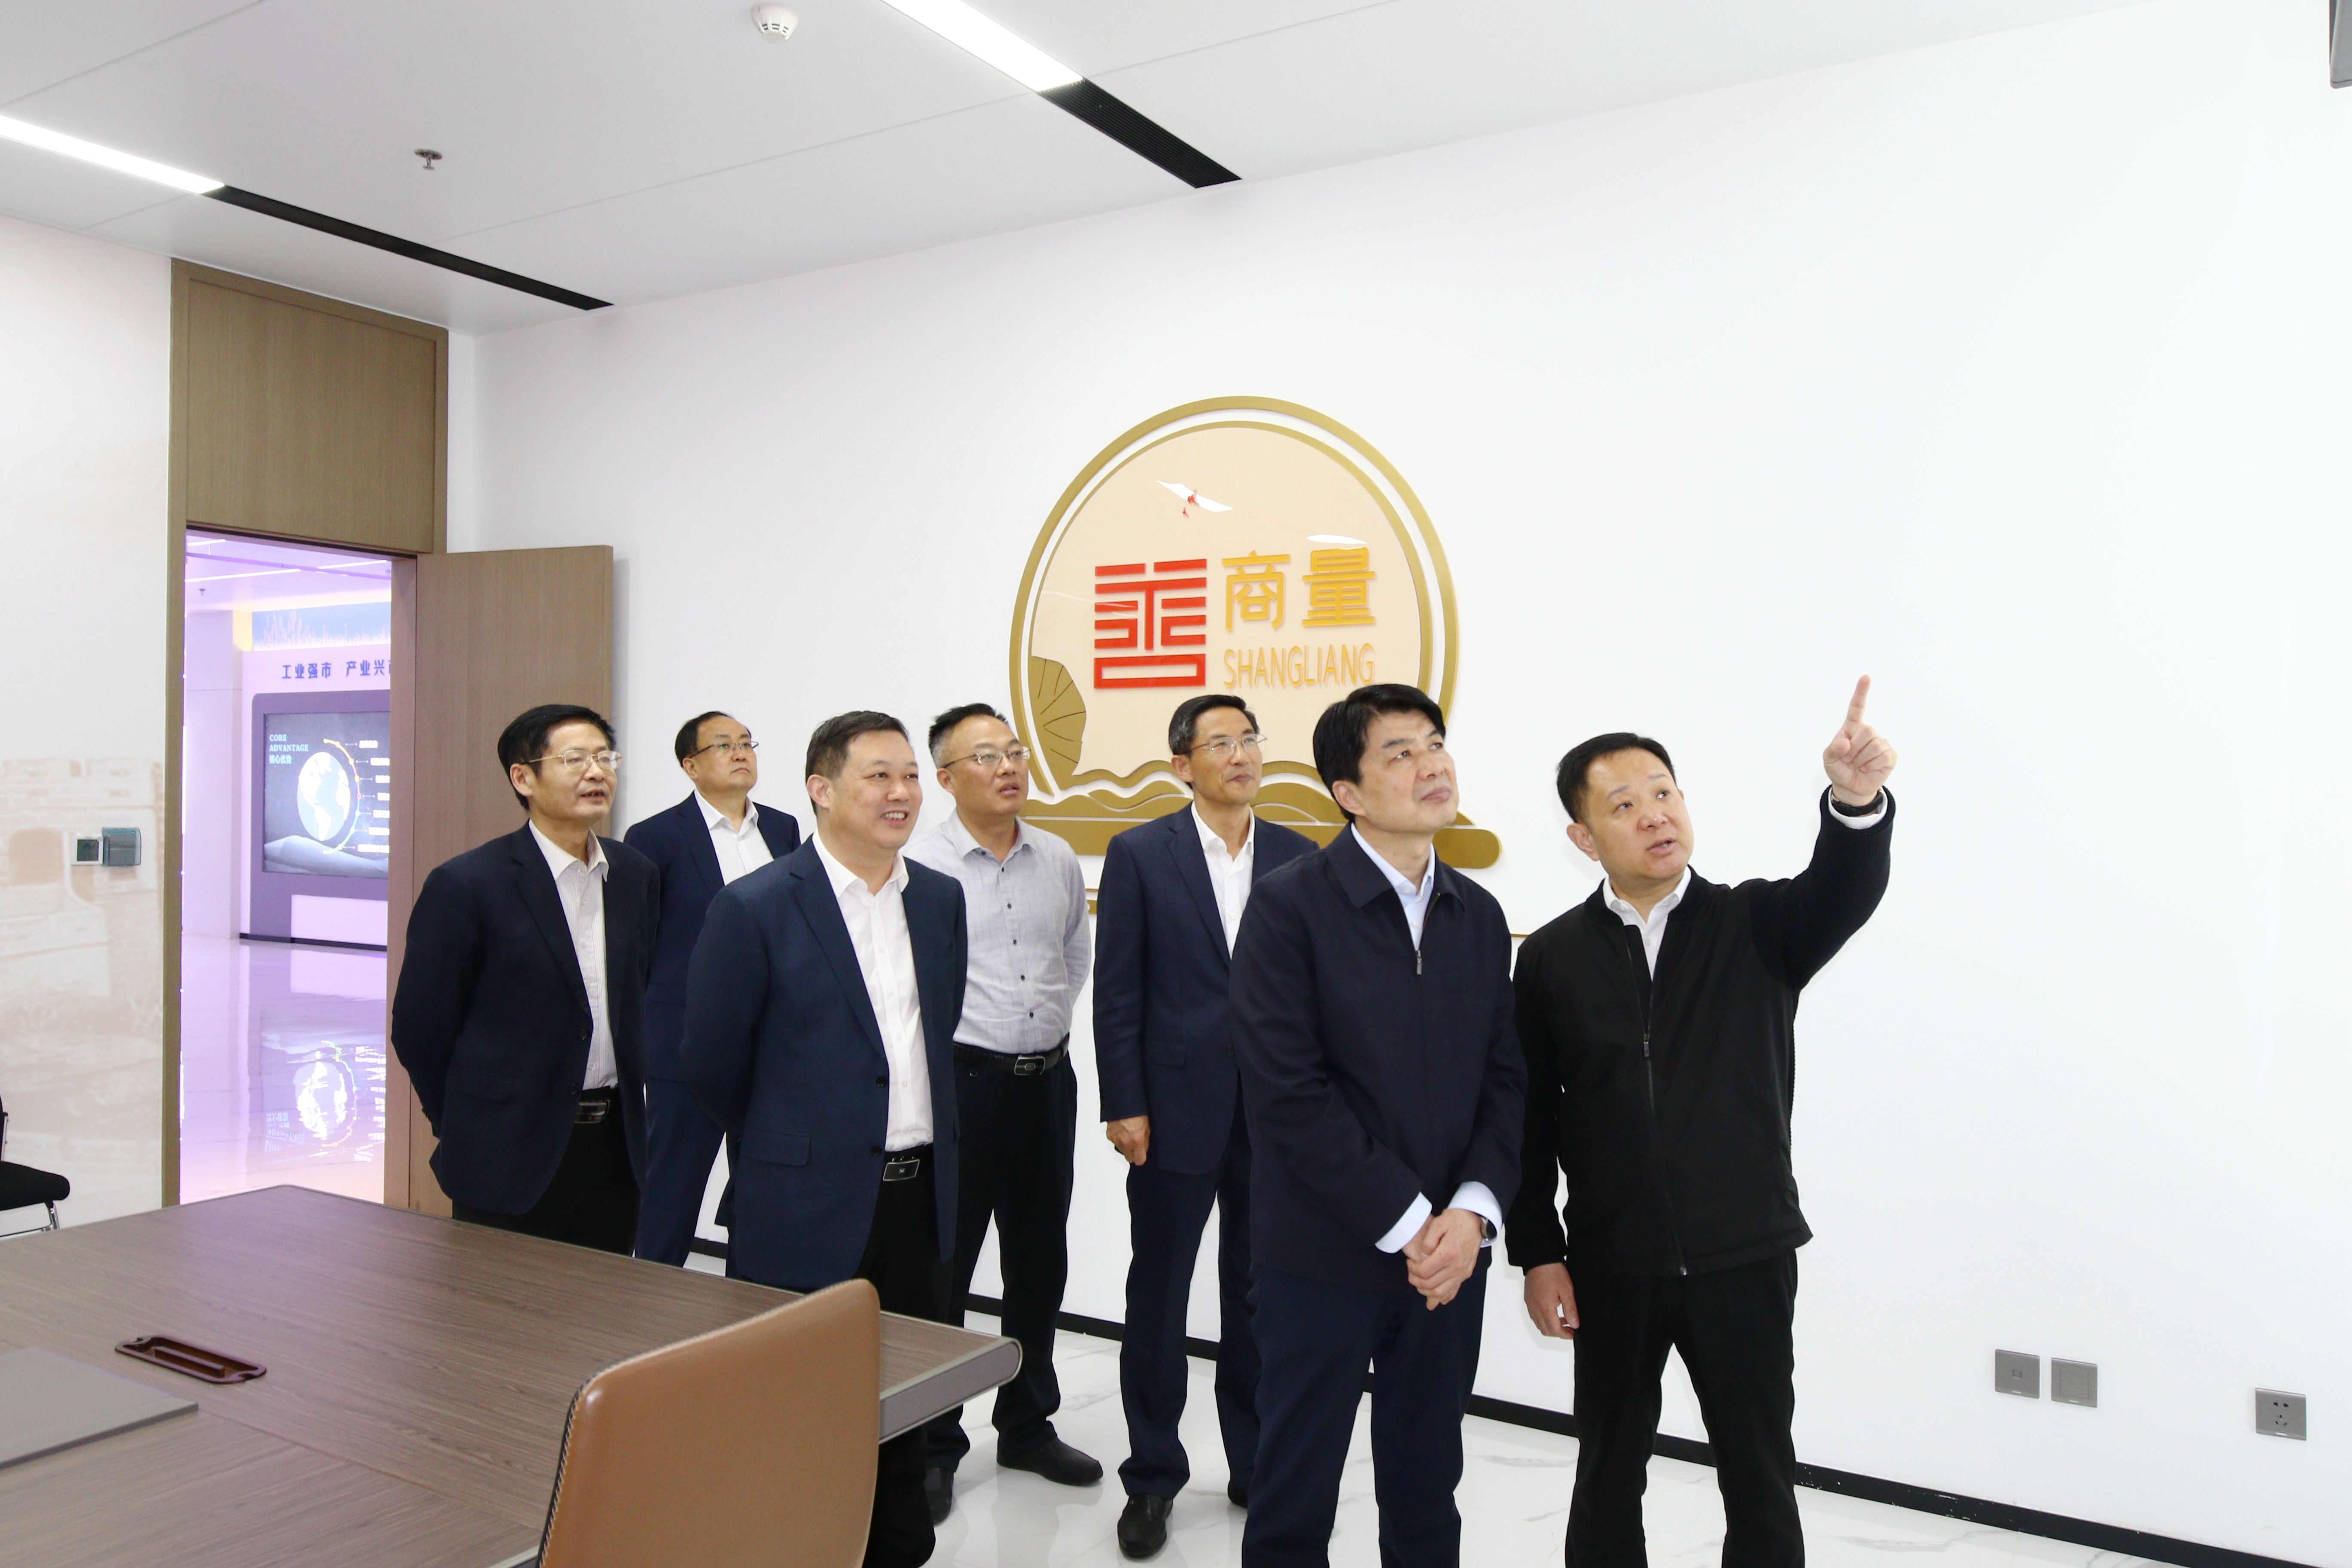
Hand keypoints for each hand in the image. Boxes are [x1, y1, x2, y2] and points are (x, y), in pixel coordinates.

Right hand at [1105, 1116, 1149, 1165]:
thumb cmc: (1136, 1111)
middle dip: (1133, 1154)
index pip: (1139, 1161)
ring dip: (1125, 1146)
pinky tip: (1122, 1131)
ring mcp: (1116, 1140)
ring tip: (1128, 1134)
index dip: (1141, 1158)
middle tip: (1135, 1145)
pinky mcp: (1109, 1136)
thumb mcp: (1147, 1127)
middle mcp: (1126, 1142)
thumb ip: (1145, 1141)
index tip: (1141, 1155)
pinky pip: (1115, 1142)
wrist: (1123, 1102)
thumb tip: (1144, 1150)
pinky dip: (1118, 1139)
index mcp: (1137, 1140)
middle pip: (1129, 1158)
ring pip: (1121, 1150)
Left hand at [1402, 1208, 1482, 1308]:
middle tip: (1411, 1273)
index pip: (1424, 1272)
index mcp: (1448, 1254)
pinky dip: (1443, 1297)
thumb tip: (1422, 1257)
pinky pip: (1453, 1291)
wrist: (1474, 1221)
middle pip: (1430, 1285)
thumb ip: (1428, 1241)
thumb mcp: (1438, 1224)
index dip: (1412, 1270)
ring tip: (1419, 1284)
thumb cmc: (1455, 1221)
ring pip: (1441, 1293)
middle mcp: (1456, 1267)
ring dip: (1426, 1292)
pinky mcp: (1465, 1274)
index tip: (1409, 1262)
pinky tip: (1435, 1299)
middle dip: (1416, 1281)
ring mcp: (1462, 1273)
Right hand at [1522, 1262, 1578, 1339]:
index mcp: (1545, 1307)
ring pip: (1539, 1324)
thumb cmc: (1553, 1272)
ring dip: (1551, 1326)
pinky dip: (1544, 1319)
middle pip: (1545, 1330)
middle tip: (1570, 1328)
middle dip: (1558, 1333)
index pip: (1554, 1330)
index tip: (1573, 1334)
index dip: (1564, 1335)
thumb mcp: (1567, 1291)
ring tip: (1563, 1319)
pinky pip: (1535, 1316)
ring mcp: (1530, 1304)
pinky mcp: (1528, 1300)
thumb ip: (1571, 1310)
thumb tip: (1575, 1325)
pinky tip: (1553, 1312)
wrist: (1540, 1259)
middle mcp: (1535, 1308)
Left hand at [1823, 675, 1896, 806]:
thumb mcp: (1828, 760)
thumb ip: (1833, 750)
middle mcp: (1868, 732)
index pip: (1857, 707)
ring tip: (1858, 764)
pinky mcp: (1890, 755)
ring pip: (1875, 744)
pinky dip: (1872, 765)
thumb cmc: (1839, 769)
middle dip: (1855, 748)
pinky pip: (1883, 756)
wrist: (1850, 787)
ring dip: (1862, 759)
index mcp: (1852, 728)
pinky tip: (1868, 768)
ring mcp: (1881, 743)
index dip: (1862, 692)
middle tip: (1849, 759)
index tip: (1866, 677)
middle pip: (1867, 730)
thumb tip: (1846, 743)